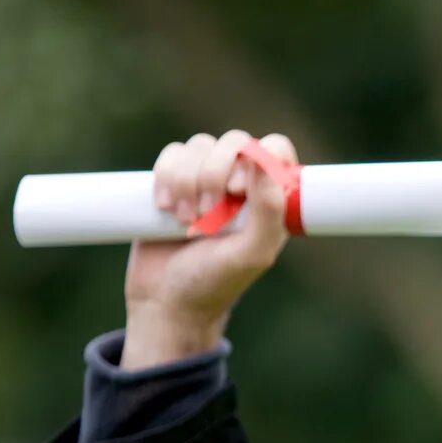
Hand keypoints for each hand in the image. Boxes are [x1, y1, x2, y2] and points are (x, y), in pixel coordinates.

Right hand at [121, 130, 297, 369]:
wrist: (165, 301)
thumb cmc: (215, 282)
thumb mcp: (252, 254)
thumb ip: (269, 211)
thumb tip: (263, 161)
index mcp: (271, 200)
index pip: (276, 149)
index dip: (257, 158)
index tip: (237, 190)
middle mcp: (242, 185)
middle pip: (234, 141)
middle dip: (214, 173)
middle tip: (207, 216)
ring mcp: (207, 180)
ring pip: (199, 146)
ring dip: (187, 182)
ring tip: (185, 222)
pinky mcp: (173, 181)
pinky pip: (171, 154)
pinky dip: (165, 177)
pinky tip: (165, 208)